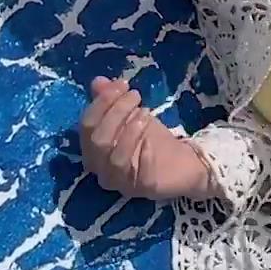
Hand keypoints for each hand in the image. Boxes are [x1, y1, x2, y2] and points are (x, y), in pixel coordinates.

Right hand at [78, 76, 215, 201]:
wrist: (184, 164)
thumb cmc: (153, 140)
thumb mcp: (133, 116)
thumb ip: (113, 101)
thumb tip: (99, 80)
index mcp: (93, 149)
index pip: (86, 125)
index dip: (102, 102)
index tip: (122, 84)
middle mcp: (99, 168)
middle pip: (97, 139)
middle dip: (115, 112)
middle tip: (135, 95)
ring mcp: (118, 181)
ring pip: (111, 155)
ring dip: (127, 129)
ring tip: (144, 112)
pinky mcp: (138, 188)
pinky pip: (133, 171)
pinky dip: (139, 149)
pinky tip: (149, 134)